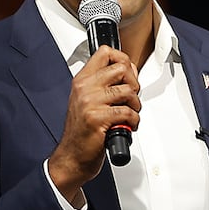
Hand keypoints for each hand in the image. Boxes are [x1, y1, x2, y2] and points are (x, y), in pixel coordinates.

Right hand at [47, 46, 140, 203]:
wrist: (73, 156)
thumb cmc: (83, 132)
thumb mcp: (88, 101)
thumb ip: (105, 85)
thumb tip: (129, 72)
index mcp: (82, 80)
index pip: (106, 53)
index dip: (123, 60)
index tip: (128, 74)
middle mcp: (84, 88)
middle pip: (121, 68)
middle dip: (134, 84)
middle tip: (131, 98)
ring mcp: (90, 102)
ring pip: (128, 91)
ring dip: (136, 105)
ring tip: (129, 114)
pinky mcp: (98, 118)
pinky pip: (127, 112)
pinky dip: (134, 121)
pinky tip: (126, 125)